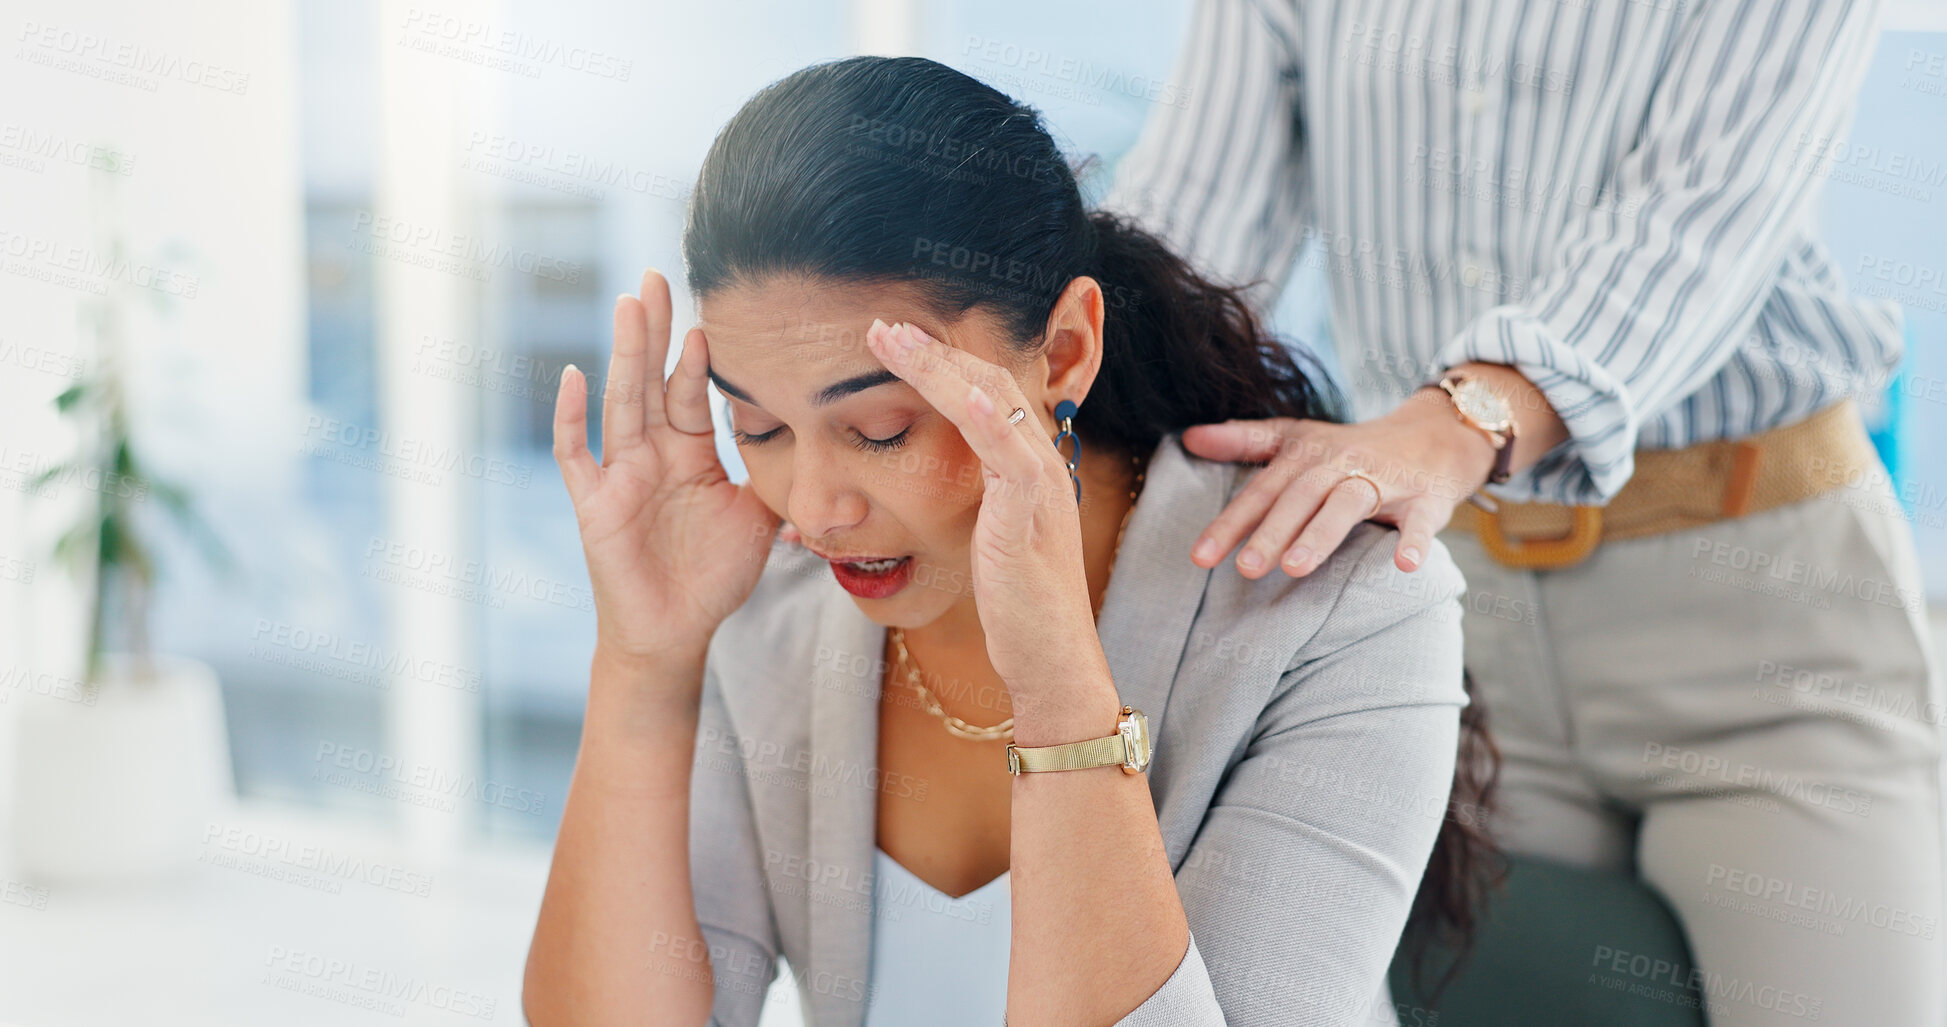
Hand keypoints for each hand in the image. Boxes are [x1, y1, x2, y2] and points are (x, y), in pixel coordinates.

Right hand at [553, 269, 779, 664]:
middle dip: (655, 329)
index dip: (700, 355)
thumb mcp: (760, 518)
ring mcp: (620, 475)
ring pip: (621, 402)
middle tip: (657, 276)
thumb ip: (781, 476)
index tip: (713, 309)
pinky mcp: (594, 504)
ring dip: (624, 353)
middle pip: (653, 379)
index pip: (694, 391)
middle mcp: (653, 453)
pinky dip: (571, 417)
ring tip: (629, 304)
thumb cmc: (714, 576)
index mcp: (691, 452)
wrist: (676, 632)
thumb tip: (833, 447)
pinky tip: (573, 376)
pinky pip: (576, 455)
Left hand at [862, 319, 1105, 701]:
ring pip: (994, 408)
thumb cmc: (1017, 605)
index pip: (988, 391)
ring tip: (894, 342)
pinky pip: (1014, 465)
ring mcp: (1039, 492)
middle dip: (932, 350)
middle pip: (989, 383)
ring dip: (941, 369)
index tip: (894, 339)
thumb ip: (977, 498)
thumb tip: (933, 477)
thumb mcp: (990, 537)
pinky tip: (967, 399)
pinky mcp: (1029, 525)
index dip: (941, 360)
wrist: (1052, 660)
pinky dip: (992, 426)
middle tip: (881, 326)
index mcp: (1028, 466)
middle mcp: (1041, 466)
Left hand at [1179, 390, 1498, 576]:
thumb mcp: (1298, 436)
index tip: (1200, 557)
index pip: (1262, 492)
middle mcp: (1341, 464)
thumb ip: (1244, 440)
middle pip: (1300, 497)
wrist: (1436, 434)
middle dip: (1272, 532)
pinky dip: (1414, 540)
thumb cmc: (1353, 447)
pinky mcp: (1426, 498)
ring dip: (1321, 534)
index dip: (1231, 523)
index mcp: (1306, 455)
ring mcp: (1384, 480)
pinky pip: (1420, 520)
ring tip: (1294, 569)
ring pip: (1348, 504)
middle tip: (1245, 569)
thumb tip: (1188, 437)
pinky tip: (1404, 565)